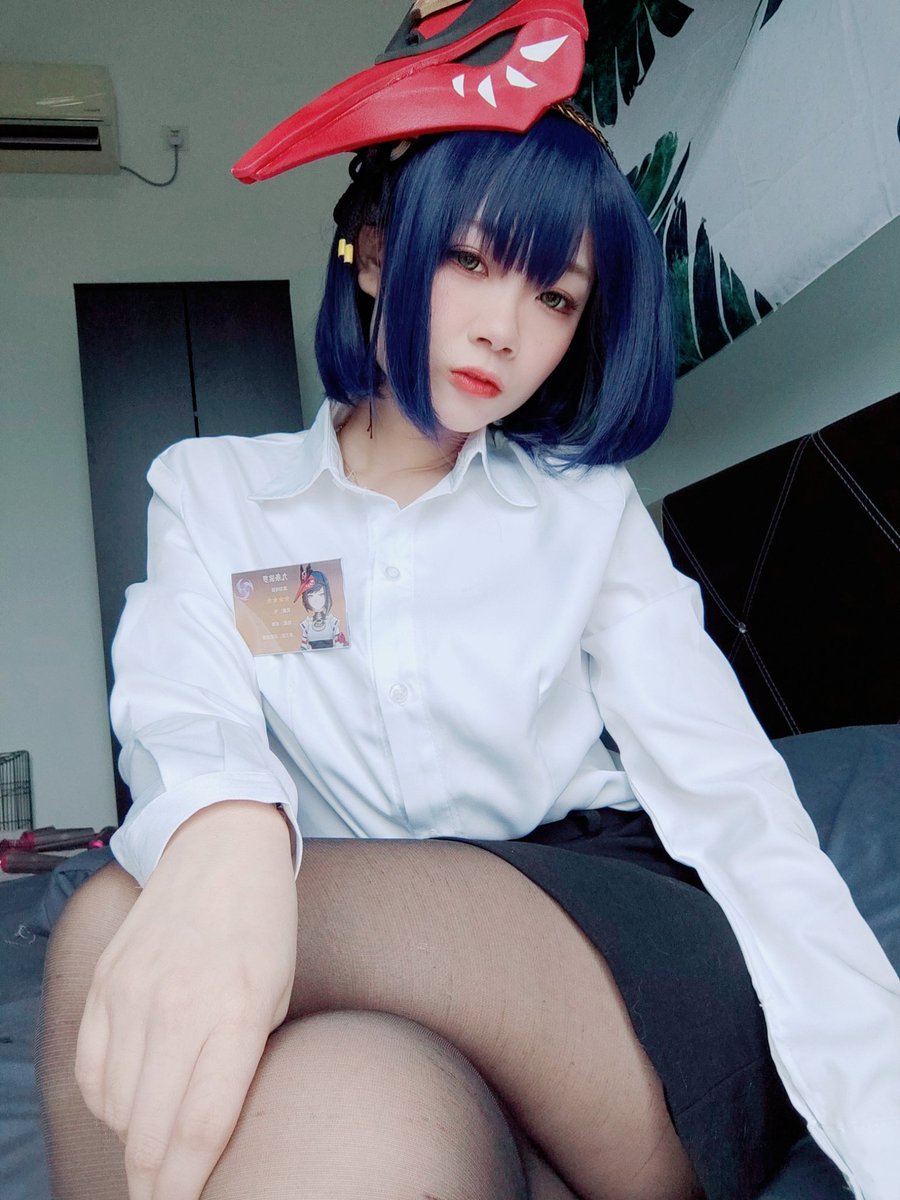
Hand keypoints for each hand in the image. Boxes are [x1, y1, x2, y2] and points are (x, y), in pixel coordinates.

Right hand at [74, 801, 297, 1199]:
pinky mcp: (104, 984)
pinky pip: (91, 1071)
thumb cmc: (263, 925)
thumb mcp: (278, 996)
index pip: (201, 1129)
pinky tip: (132, 1102)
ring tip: (156, 1147)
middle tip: (165, 1199)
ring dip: (135, 1142)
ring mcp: (132, 993)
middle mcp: (176, 1006)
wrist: (220, 849)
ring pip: (117, 1108)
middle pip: (150, 1132)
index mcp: (234, 1012)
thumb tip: (211, 1135)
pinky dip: (108, 1102)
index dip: (188, 1188)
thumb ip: (245, 1064)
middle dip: (156, 1183)